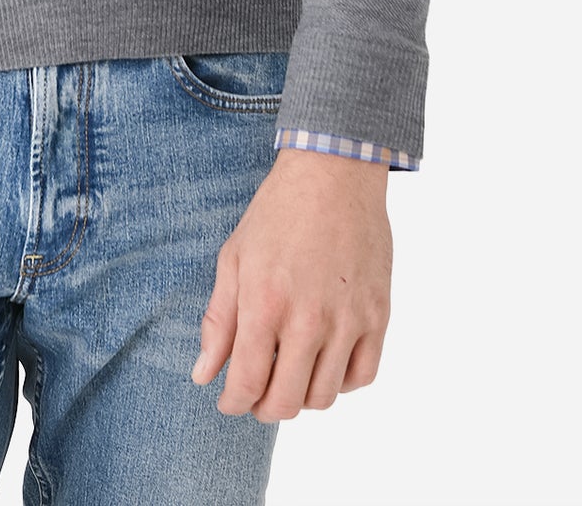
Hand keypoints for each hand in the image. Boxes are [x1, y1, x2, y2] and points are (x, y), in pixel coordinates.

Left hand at [191, 146, 392, 419]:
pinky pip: (362, 376)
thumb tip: (203, 375)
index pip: (247, 384)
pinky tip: (325, 361)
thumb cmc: (278, 213)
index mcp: (266, 303)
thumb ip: (219, 322)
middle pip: (286, 402)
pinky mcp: (378, 315)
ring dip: (302, 396)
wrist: (333, 175)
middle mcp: (309, 319)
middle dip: (264, 407)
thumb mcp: (234, 258)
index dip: (234, 403)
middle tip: (258, 393)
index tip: (229, 401)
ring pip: (325, 397)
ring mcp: (348, 320)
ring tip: (290, 372)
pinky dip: (341, 381)